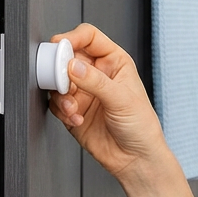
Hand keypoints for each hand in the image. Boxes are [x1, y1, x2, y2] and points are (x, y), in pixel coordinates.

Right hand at [47, 24, 167, 177]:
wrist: (135, 159)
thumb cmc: (141, 126)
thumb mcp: (122, 99)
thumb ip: (95, 81)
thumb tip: (73, 66)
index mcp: (114, 61)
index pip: (88, 37)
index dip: (72, 37)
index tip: (60, 45)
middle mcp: (96, 73)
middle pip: (67, 57)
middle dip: (60, 69)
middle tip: (61, 81)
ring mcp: (83, 92)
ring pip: (58, 80)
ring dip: (62, 95)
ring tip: (74, 108)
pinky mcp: (73, 110)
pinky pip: (56, 103)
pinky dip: (62, 110)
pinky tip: (76, 119)